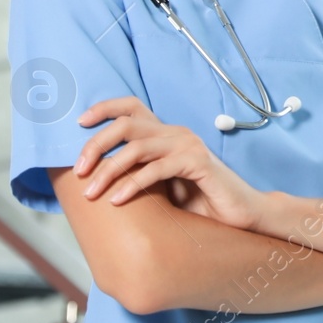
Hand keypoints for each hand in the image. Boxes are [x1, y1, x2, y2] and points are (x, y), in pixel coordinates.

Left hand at [75, 97, 264, 229]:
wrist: (243, 215)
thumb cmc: (201, 203)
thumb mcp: (162, 186)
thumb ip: (138, 174)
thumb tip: (94, 180)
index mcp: (167, 134)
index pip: (133, 107)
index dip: (104, 108)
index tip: (79, 123)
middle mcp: (177, 133)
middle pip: (126, 124)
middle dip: (96, 145)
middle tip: (78, 171)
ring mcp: (188, 146)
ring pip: (136, 147)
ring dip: (108, 169)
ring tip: (91, 193)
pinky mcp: (198, 163)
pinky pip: (156, 169)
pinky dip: (132, 184)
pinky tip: (117, 200)